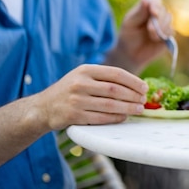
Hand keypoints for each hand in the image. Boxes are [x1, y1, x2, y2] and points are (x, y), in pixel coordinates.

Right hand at [32, 64, 146, 129]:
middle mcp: (80, 83)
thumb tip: (135, 85)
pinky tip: (123, 118)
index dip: (133, 81)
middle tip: (144, 101)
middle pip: (115, 90)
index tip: (144, 88)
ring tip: (138, 109)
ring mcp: (76, 100)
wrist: (43, 107)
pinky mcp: (74, 116)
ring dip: (127, 108)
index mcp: (86, 70)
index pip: (116, 73)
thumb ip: (104, 78)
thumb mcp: (83, 77)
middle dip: (133, 96)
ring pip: (110, 105)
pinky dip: (115, 118)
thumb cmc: (70, 91)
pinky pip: (100, 118)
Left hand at [107, 0, 173, 71]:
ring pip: (169, 19)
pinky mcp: (168, 33)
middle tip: (149, 29)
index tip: (153, 12)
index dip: (156, 4)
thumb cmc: (128, 36)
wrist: (131, 54)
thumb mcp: (129, 24)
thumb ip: (139, 12)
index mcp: (146, 7)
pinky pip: (171, 30)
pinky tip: (155, 39)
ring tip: (150, 35)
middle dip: (157, 19)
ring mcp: (164, 23)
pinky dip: (164, 34)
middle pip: (163, 9)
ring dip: (160, 27)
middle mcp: (157, 13)